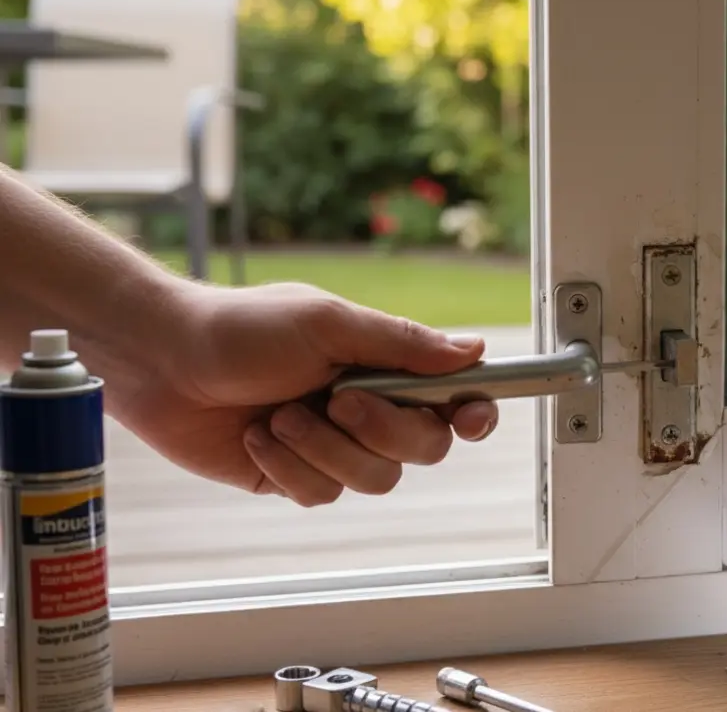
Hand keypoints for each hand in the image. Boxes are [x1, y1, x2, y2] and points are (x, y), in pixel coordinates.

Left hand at [114, 282, 498, 505]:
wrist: (160, 362)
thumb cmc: (242, 328)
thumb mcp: (327, 322)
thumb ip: (402, 344)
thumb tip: (474, 351)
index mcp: (386, 365)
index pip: (455, 398)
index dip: (474, 413)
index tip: (470, 418)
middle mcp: (369, 408)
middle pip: (425, 448)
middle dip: (383, 429)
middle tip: (338, 400)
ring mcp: (333, 447)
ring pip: (375, 479)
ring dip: (324, 448)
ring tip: (279, 414)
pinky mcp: (294, 477)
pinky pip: (321, 494)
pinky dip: (287, 466)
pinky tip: (256, 436)